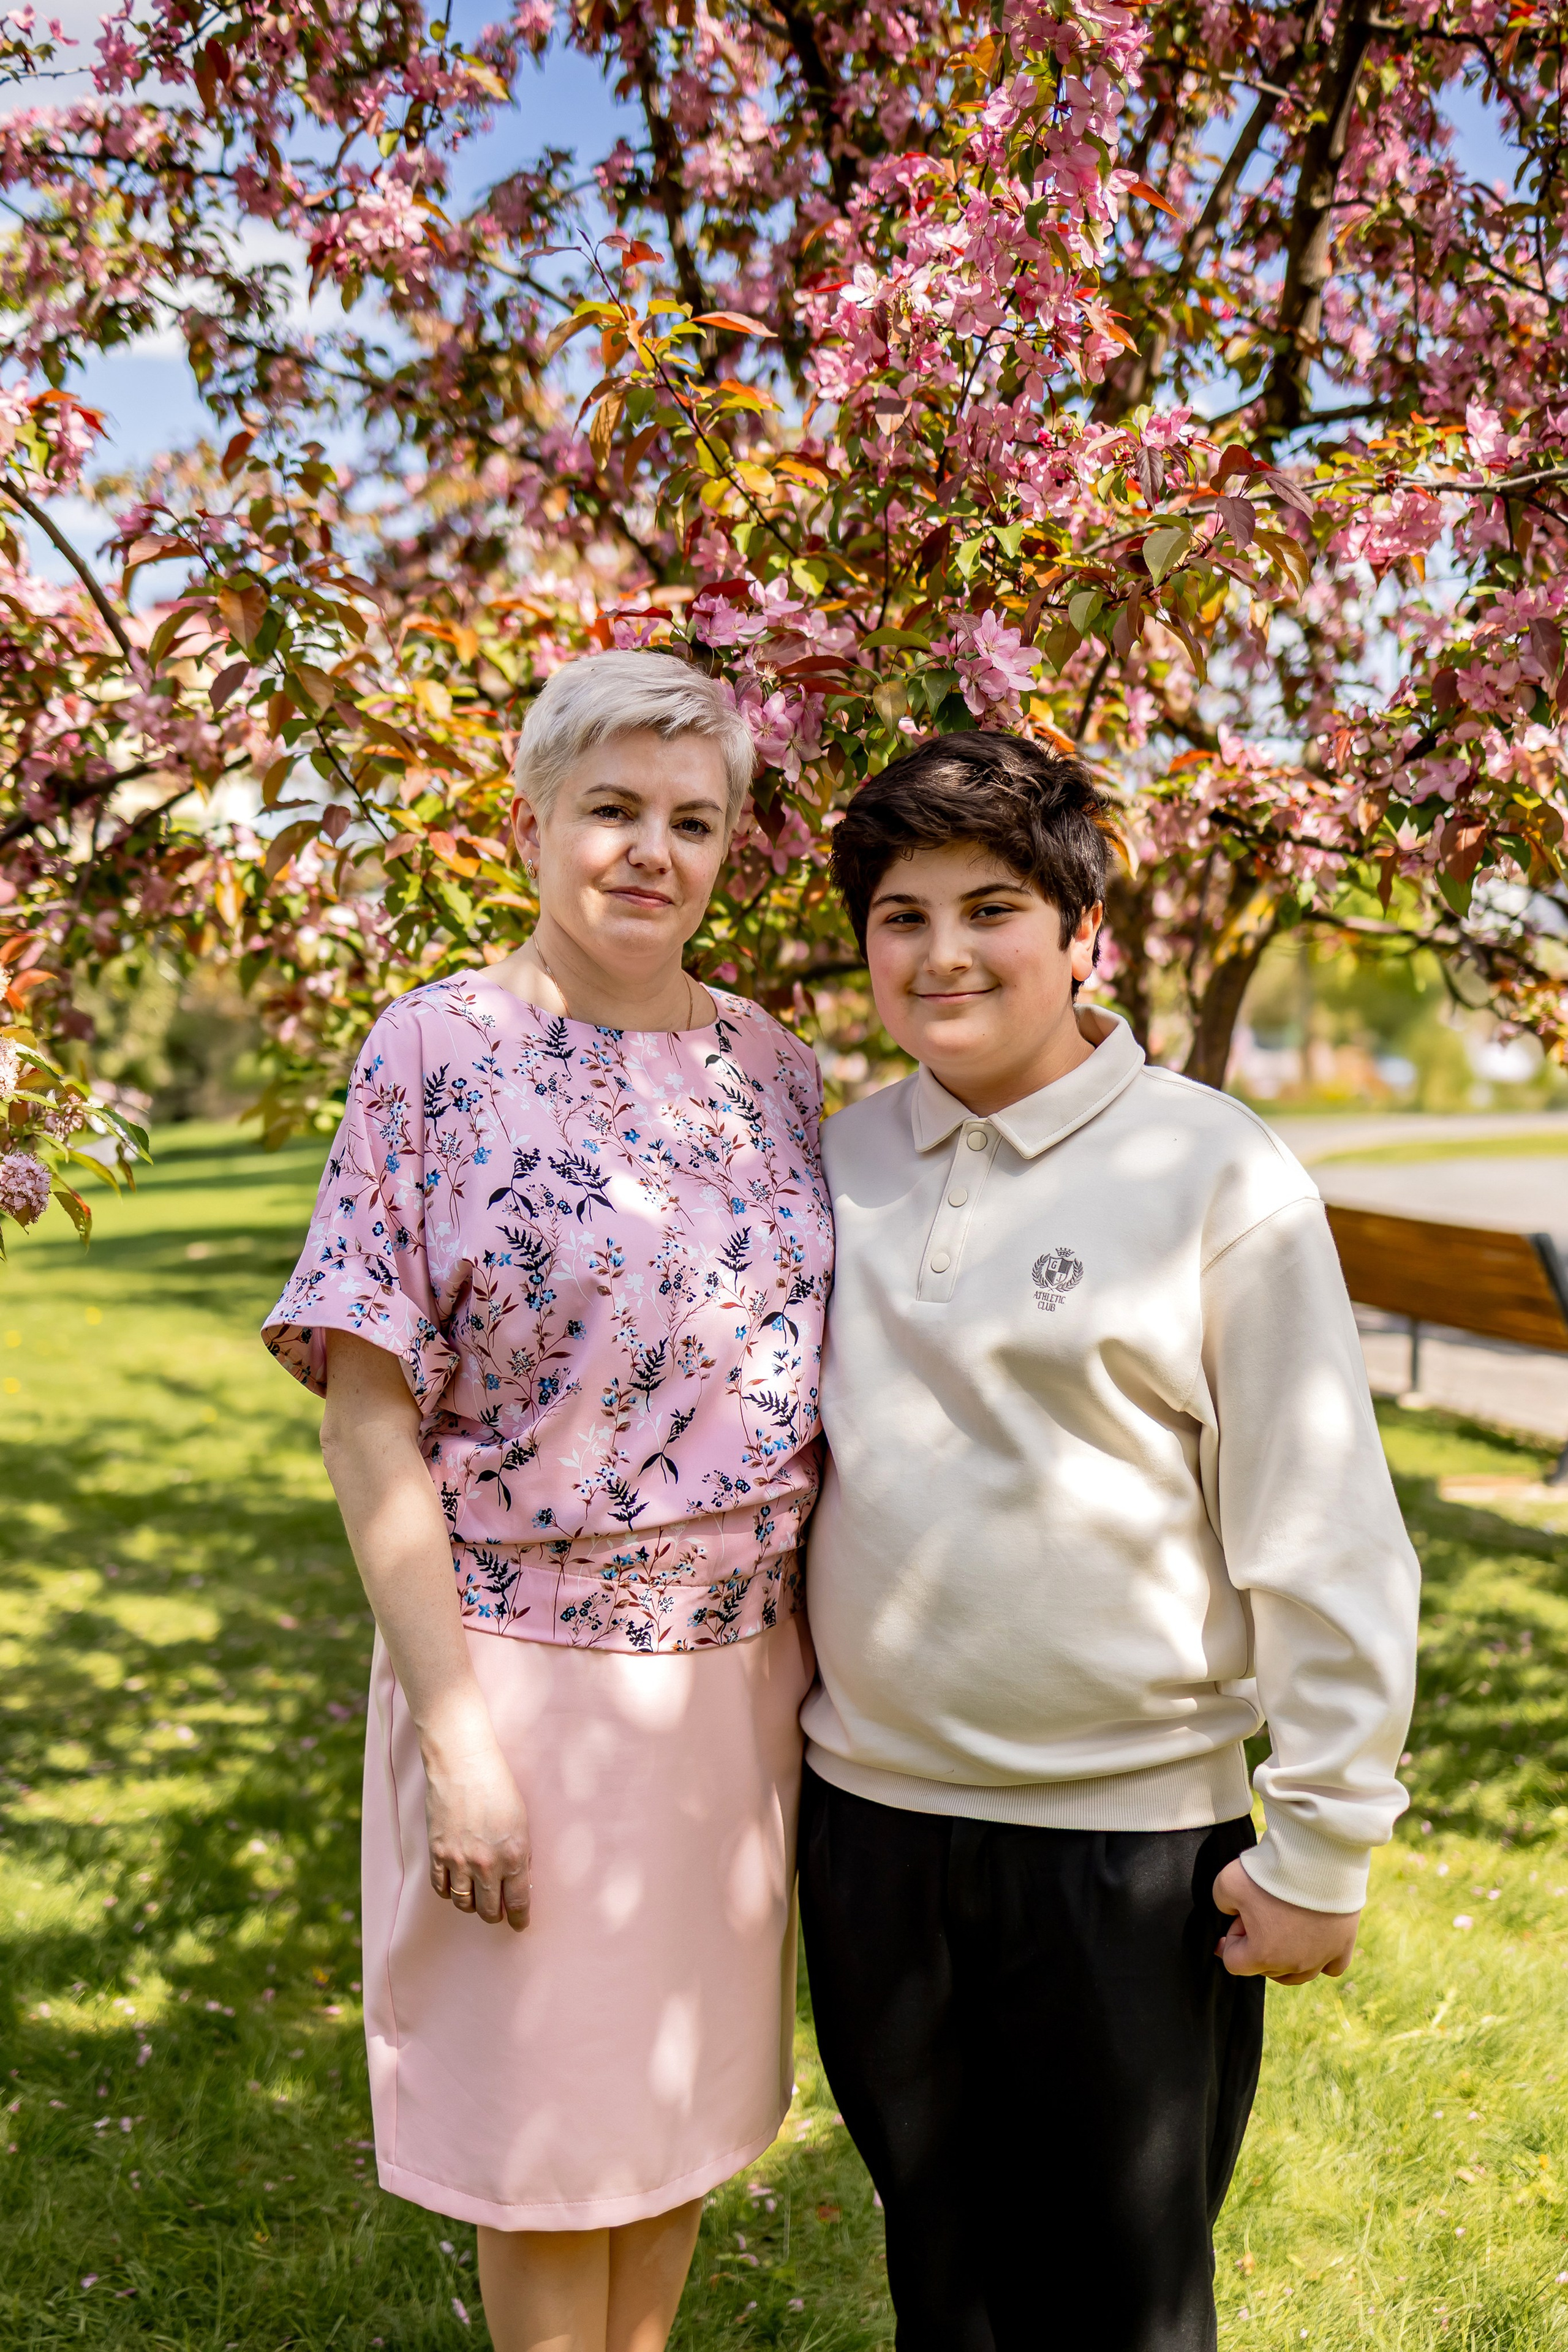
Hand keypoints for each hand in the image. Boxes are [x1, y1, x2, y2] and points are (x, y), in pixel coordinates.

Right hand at [423, 1728, 531, 1932]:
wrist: (462, 1764)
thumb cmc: (498, 1786)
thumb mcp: (521, 1821)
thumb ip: (520, 1854)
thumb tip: (519, 1880)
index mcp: (515, 1855)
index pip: (518, 1901)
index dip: (520, 1918)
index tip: (520, 1924)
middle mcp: (487, 1864)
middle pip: (490, 1909)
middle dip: (496, 1915)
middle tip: (498, 1911)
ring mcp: (459, 1861)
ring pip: (464, 1904)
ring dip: (472, 1905)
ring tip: (477, 1897)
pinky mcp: (437, 1853)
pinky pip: (441, 1889)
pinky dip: (449, 1893)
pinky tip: (456, 1885)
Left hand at [1213, 1858, 1358, 1983]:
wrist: (1318, 1858)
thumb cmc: (1271, 1872)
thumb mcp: (1226, 1882)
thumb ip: (1222, 1903)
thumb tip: (1232, 1912)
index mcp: (1263, 1955)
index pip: (1234, 1962)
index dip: (1231, 1938)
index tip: (1239, 1916)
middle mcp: (1294, 1966)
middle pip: (1266, 1968)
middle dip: (1258, 1944)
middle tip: (1262, 1913)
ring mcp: (1321, 1959)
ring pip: (1298, 1974)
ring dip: (1286, 1957)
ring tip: (1285, 1926)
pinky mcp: (1343, 1947)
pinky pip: (1331, 1967)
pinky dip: (1322, 1959)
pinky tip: (1314, 1942)